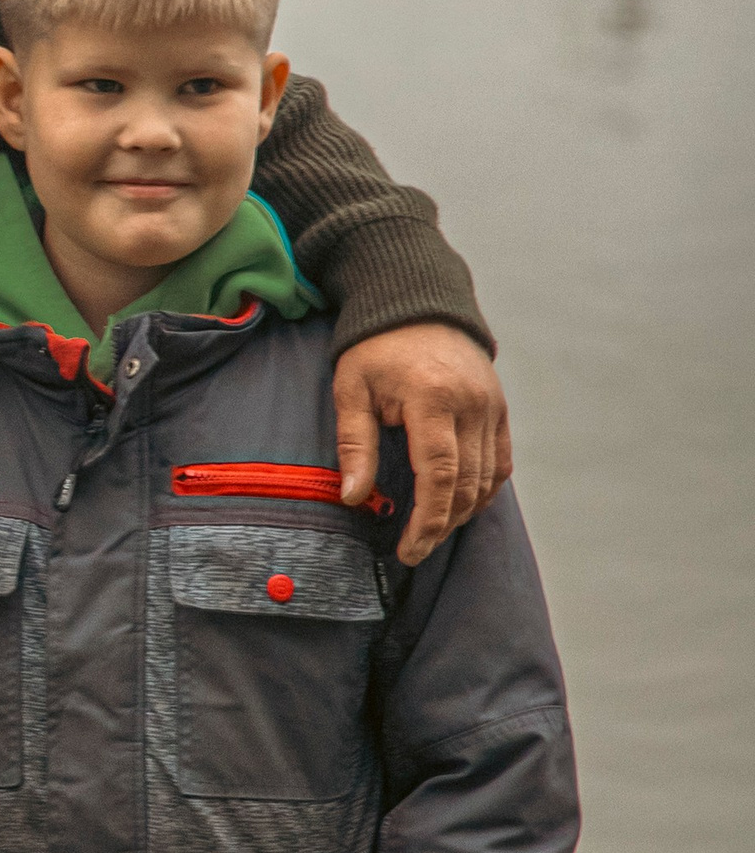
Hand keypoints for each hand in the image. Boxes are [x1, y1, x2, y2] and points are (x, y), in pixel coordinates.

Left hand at [333, 324, 513, 565]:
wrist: (416, 302)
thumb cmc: (376, 347)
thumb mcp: (352, 389)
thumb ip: (354, 445)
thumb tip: (354, 497)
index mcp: (433, 398)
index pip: (438, 475)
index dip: (427, 520)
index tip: (409, 550)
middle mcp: (472, 404)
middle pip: (466, 484)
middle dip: (442, 525)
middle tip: (415, 550)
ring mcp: (492, 406)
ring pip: (487, 478)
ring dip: (462, 511)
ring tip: (432, 530)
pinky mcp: (500, 408)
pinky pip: (501, 462)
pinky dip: (484, 489)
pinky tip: (461, 506)